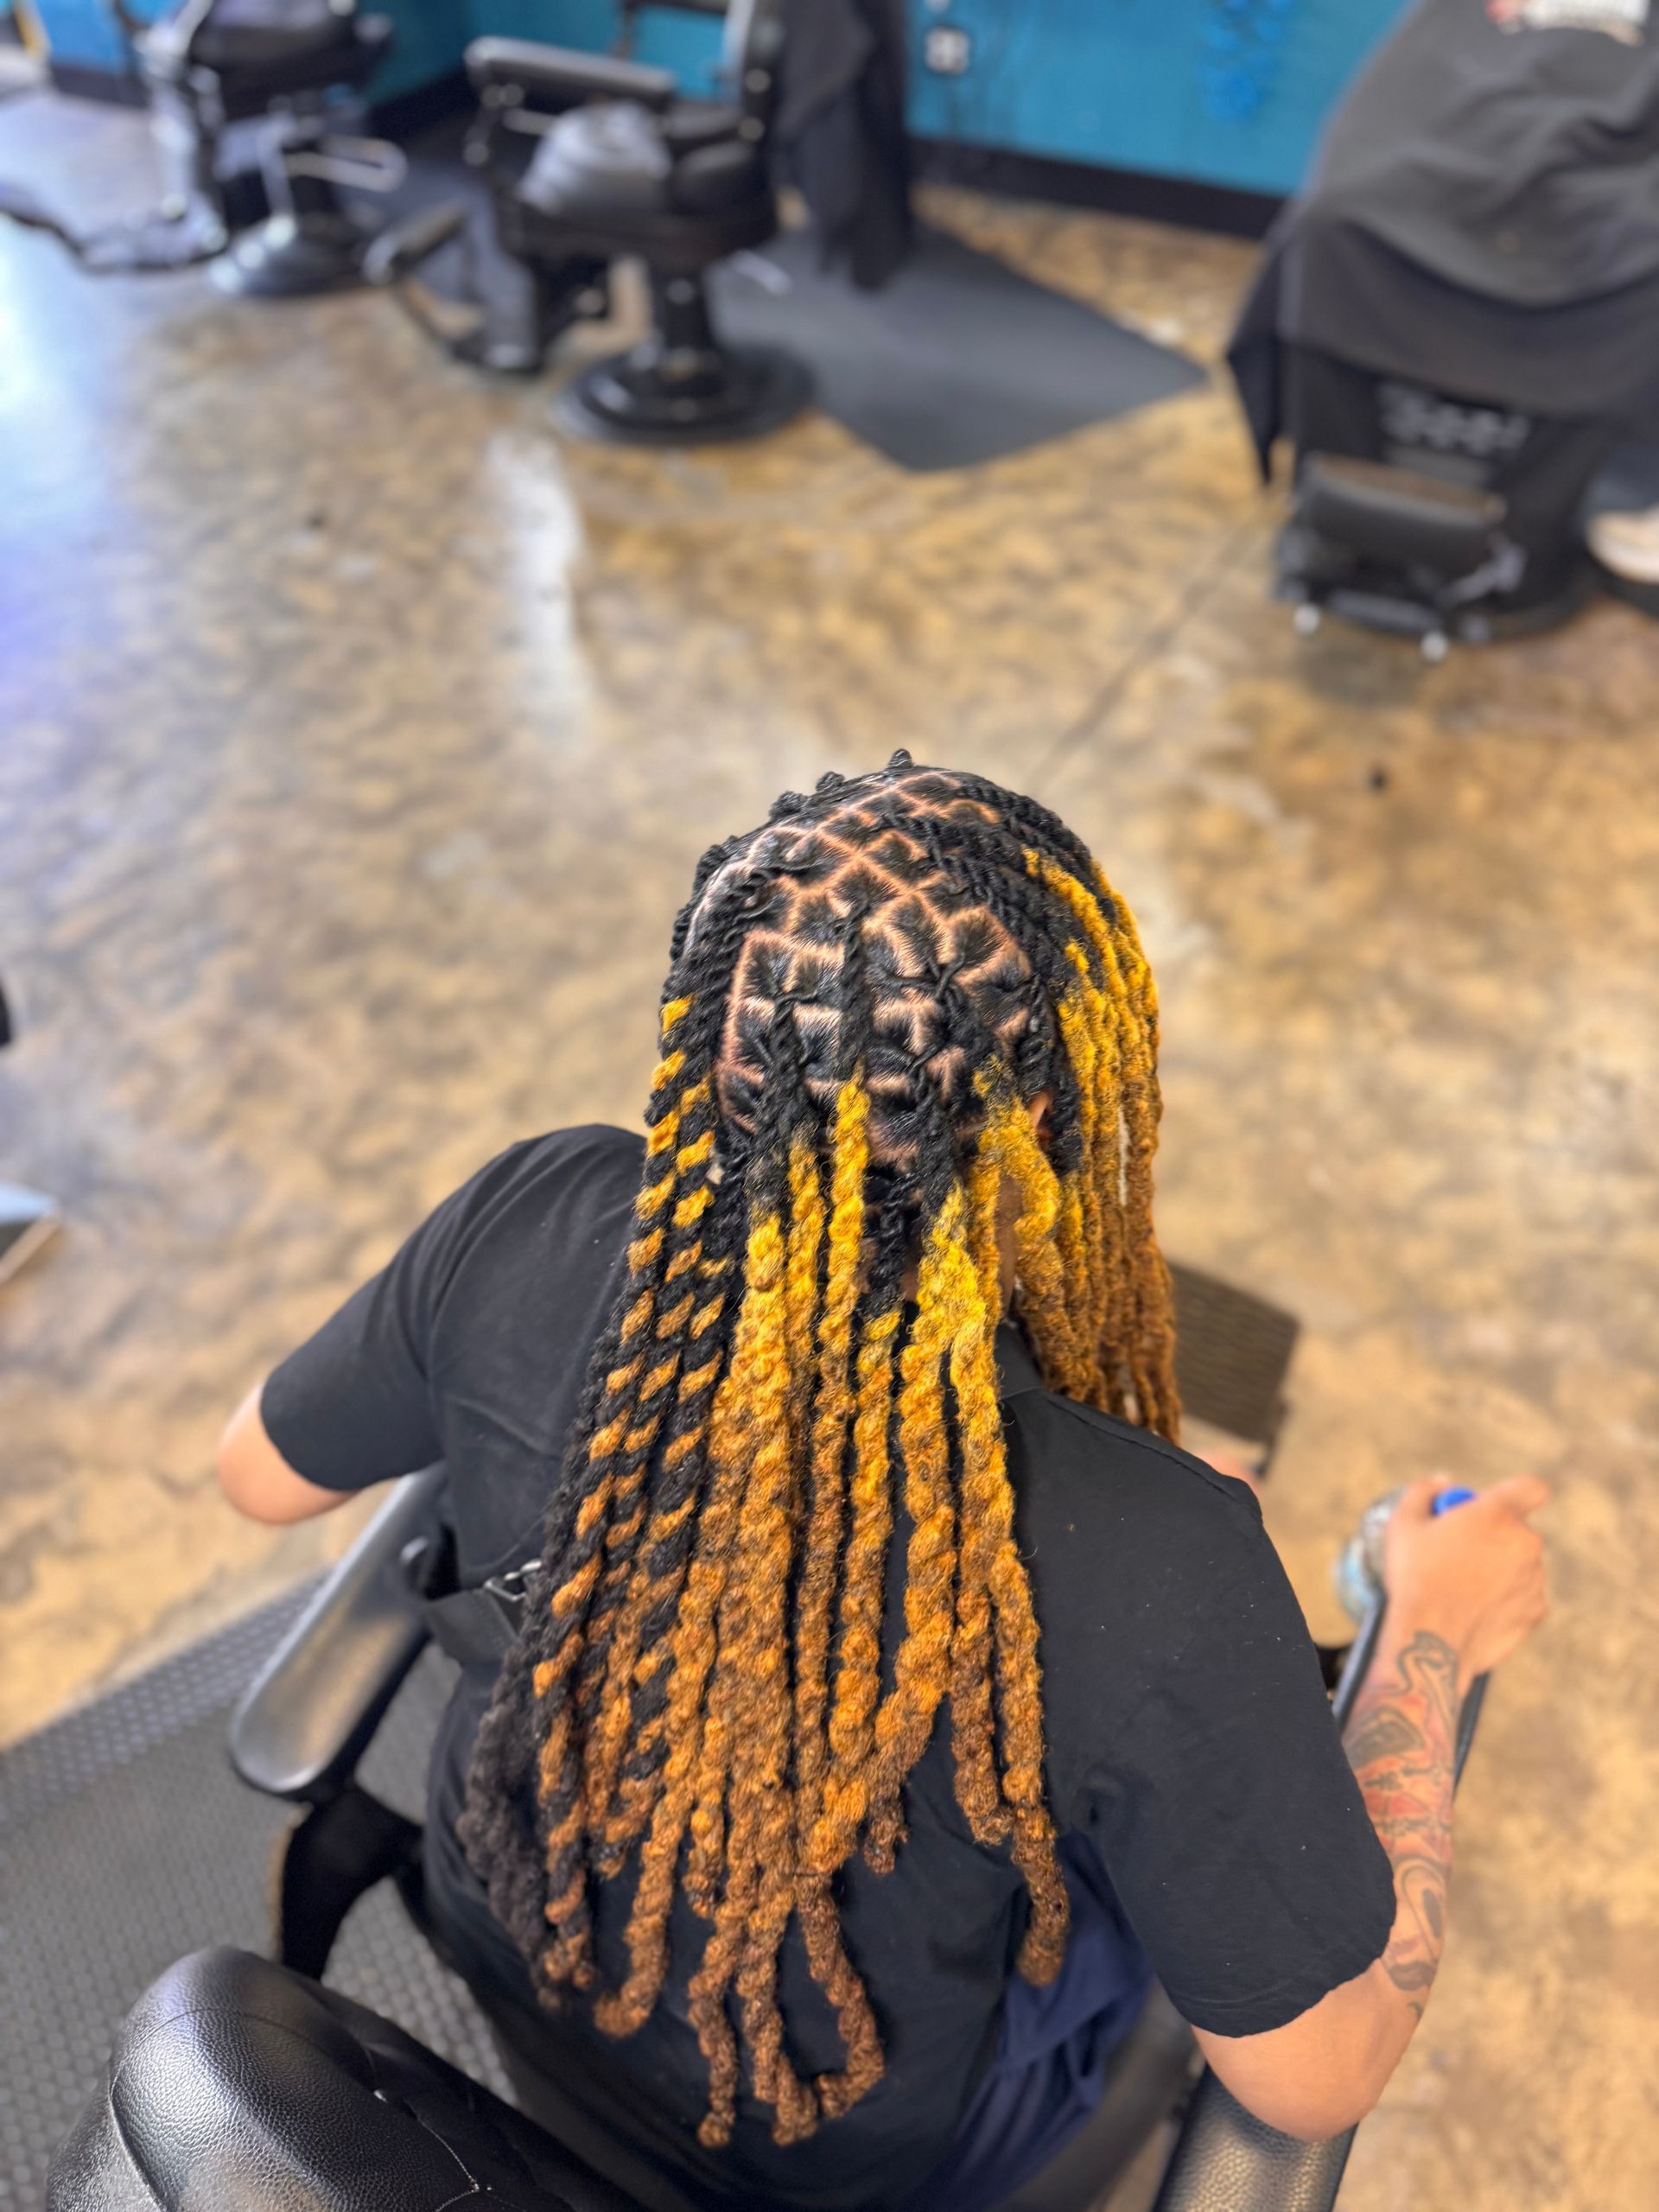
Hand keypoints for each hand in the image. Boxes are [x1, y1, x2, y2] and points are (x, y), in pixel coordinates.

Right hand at [1383, 1476, 1550, 1691]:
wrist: (1430, 1640)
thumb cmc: (1415, 1577)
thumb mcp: (1404, 1523)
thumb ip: (1424, 1491)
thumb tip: (1443, 1484)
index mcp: (1498, 1514)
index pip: (1531, 1489)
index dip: (1515, 1494)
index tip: (1493, 1506)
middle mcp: (1525, 1543)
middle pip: (1518, 1530)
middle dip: (1493, 1537)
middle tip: (1457, 1553)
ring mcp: (1535, 1579)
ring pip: (1521, 1564)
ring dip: (1499, 1569)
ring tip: (1459, 1587)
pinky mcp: (1536, 1612)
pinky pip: (1523, 1595)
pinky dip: (1504, 1598)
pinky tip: (1473, 1608)